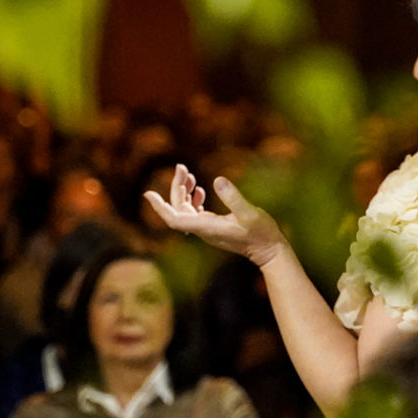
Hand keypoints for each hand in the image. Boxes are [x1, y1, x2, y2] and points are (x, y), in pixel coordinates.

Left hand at [144, 166, 287, 267]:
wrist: (269, 251)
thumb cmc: (262, 233)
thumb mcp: (250, 213)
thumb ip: (234, 198)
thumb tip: (217, 180)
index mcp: (207, 227)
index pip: (174, 219)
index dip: (160, 207)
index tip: (148, 194)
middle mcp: (203, 229)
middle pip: (178, 210)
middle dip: (175, 188)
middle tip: (181, 167)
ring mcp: (207, 229)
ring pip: (185, 210)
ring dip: (183, 192)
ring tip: (187, 173)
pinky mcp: (214, 227)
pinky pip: (194, 213)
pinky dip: (192, 200)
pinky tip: (199, 190)